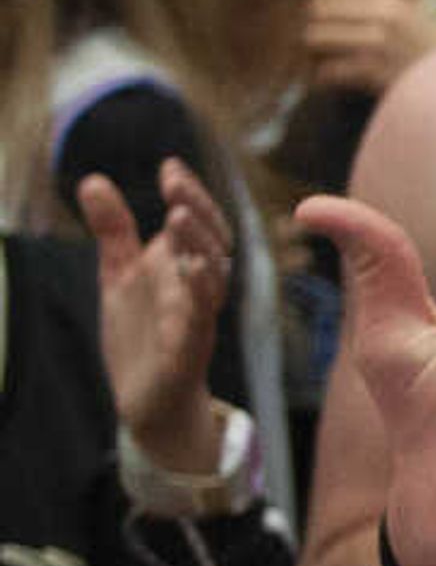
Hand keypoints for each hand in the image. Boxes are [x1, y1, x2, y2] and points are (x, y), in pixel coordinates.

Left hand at [82, 162, 230, 475]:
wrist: (147, 399)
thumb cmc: (142, 334)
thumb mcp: (119, 273)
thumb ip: (113, 230)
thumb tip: (92, 179)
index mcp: (184, 264)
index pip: (197, 220)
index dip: (189, 192)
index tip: (170, 166)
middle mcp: (198, 286)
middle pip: (212, 240)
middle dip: (198, 209)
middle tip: (175, 183)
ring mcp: (197, 315)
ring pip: (213, 274)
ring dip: (200, 244)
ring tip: (178, 216)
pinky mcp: (189, 346)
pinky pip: (201, 316)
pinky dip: (198, 292)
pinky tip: (188, 269)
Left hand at [302, 0, 435, 97]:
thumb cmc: (425, 52)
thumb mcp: (405, 14)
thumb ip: (369, 3)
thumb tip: (315, 3)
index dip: (313, 6)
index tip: (314, 23)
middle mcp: (382, 14)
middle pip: (315, 11)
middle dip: (305, 29)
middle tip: (310, 47)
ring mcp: (378, 42)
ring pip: (314, 38)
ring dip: (309, 54)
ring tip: (317, 65)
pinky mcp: (374, 71)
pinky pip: (327, 70)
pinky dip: (320, 79)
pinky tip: (328, 82)